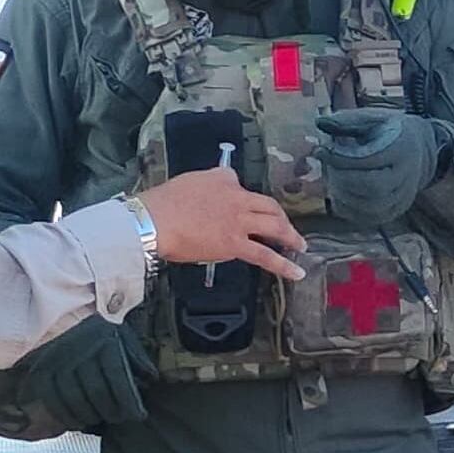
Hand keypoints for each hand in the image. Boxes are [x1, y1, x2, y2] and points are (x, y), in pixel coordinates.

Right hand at [17, 314, 155, 433]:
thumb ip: (139, 361)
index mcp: (104, 337)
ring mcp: (57, 357)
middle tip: (118, 419)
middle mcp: (80, 345)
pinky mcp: (42, 369)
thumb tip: (150, 379)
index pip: (116, 375)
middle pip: (96, 390)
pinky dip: (64, 415)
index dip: (128, 400)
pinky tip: (77, 422)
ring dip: (88, 415)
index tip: (138, 415)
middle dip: (110, 411)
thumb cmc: (105, 340)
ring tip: (99, 420)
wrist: (71, 329)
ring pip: (73, 397)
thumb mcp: (126, 342)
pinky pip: (51, 399)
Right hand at [138, 169, 307, 279]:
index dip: (244, 197)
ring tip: (299, 246)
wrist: (154, 220)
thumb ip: (201, 189)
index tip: (245, 206)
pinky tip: (296, 272)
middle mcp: (236, 197)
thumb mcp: (185, 184)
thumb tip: (204, 200)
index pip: (240, 185)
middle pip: (268, 205)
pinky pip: (266, 255)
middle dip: (280, 216)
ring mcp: (238, 221)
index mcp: (222, 179)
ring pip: (274, 226)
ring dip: (290, 237)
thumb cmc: (160, 205)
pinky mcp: (235, 244)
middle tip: (286, 227)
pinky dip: (284, 265)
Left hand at [313, 109, 444, 229]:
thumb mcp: (372, 118)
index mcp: (402, 149)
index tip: (320, 151)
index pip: (369, 159)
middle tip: (328, 168)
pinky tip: (340, 193)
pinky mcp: (395, 211)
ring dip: (343, 195)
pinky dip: (348, 208)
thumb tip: (320, 123)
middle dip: (342, 179)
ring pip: (370, 207)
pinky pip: (368, 218)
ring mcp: (403, 197)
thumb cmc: (389, 132)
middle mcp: (407, 176)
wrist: (419, 150)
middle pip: (373, 187)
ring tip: (333, 179)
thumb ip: (347, 121)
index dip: (340, 158)